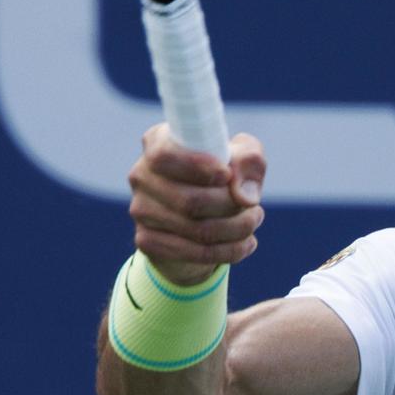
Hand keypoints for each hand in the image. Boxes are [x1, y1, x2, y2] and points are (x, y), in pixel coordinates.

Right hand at [127, 124, 266, 285]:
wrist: (206, 213)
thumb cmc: (226, 173)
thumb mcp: (244, 157)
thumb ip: (249, 162)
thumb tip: (242, 196)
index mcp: (158, 141)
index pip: (164, 155)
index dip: (198, 167)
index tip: (226, 174)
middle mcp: (142, 174)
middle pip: (189, 201)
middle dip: (231, 206)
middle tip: (254, 206)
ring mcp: (140, 209)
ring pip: (196, 230)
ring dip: (238, 228)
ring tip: (254, 219)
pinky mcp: (147, 240)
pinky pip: (195, 253)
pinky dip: (231, 250)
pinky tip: (246, 242)